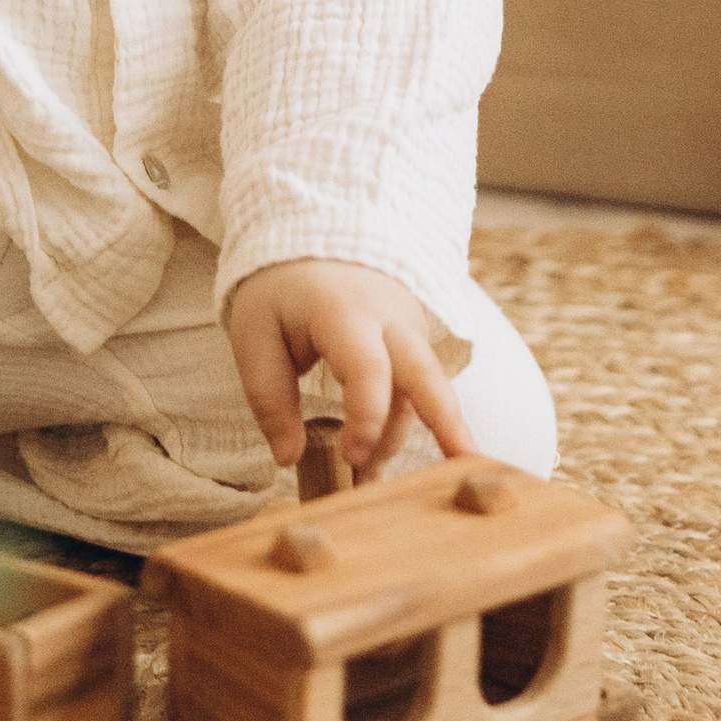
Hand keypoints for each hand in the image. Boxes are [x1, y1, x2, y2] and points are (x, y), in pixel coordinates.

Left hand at [225, 258, 473, 479]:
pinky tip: (372, 461)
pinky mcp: (413, 344)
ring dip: (398, 441)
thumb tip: (288, 458)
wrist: (315, 236)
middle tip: (466, 465)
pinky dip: (396, 427)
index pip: (369, 367)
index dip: (367, 418)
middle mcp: (390, 318)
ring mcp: (409, 329)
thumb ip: (269, 396)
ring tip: (363, 484)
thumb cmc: (282, 289)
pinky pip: (414, 391)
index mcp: (345, 310)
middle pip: (426, 373)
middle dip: (447, 421)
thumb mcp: (254, 332)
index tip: (350, 457)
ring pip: (419, 393)